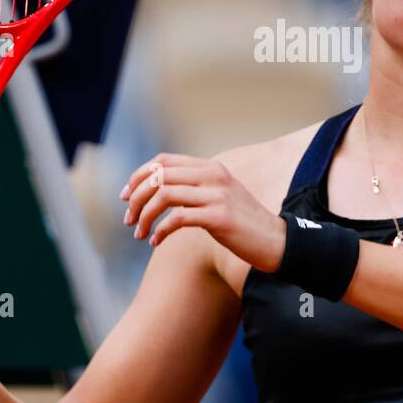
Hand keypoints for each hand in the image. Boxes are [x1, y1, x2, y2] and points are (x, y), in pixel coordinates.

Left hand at [120, 153, 287, 272]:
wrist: (274, 241)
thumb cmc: (242, 223)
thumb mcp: (219, 196)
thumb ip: (194, 187)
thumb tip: (158, 190)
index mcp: (211, 167)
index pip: (164, 160)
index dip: (140, 175)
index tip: (127, 195)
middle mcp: (213, 175)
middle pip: (159, 176)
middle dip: (136, 197)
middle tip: (129, 218)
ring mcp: (217, 195)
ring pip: (164, 195)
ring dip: (144, 215)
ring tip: (139, 232)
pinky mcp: (219, 217)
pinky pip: (177, 219)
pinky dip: (160, 230)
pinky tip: (156, 242)